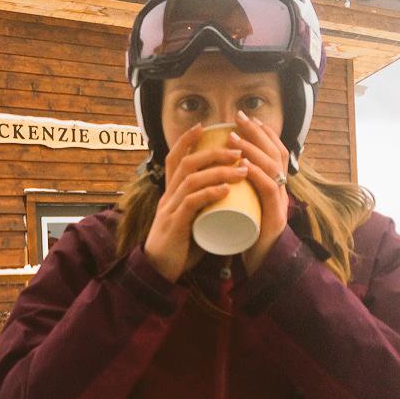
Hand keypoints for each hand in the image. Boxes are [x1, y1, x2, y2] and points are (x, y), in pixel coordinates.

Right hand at [144, 123, 249, 281]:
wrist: (158, 272)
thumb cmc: (178, 247)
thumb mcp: (190, 221)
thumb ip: (203, 209)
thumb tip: (228, 198)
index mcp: (170, 194)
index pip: (174, 159)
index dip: (186, 141)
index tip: (204, 126)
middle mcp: (168, 197)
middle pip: (186, 164)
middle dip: (213, 152)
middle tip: (238, 151)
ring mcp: (170, 210)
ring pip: (191, 180)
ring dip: (219, 171)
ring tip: (241, 170)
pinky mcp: (175, 226)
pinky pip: (191, 204)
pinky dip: (209, 194)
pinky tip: (225, 190)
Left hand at [226, 111, 290, 275]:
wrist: (259, 268)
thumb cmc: (246, 236)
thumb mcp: (243, 206)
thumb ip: (239, 190)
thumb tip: (222, 170)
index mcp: (273, 187)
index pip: (273, 152)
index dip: (262, 133)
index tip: (245, 119)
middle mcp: (281, 192)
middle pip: (275, 154)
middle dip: (256, 132)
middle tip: (239, 117)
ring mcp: (280, 204)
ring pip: (272, 169)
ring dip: (252, 150)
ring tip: (234, 138)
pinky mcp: (275, 219)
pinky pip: (269, 191)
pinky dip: (257, 175)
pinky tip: (246, 166)